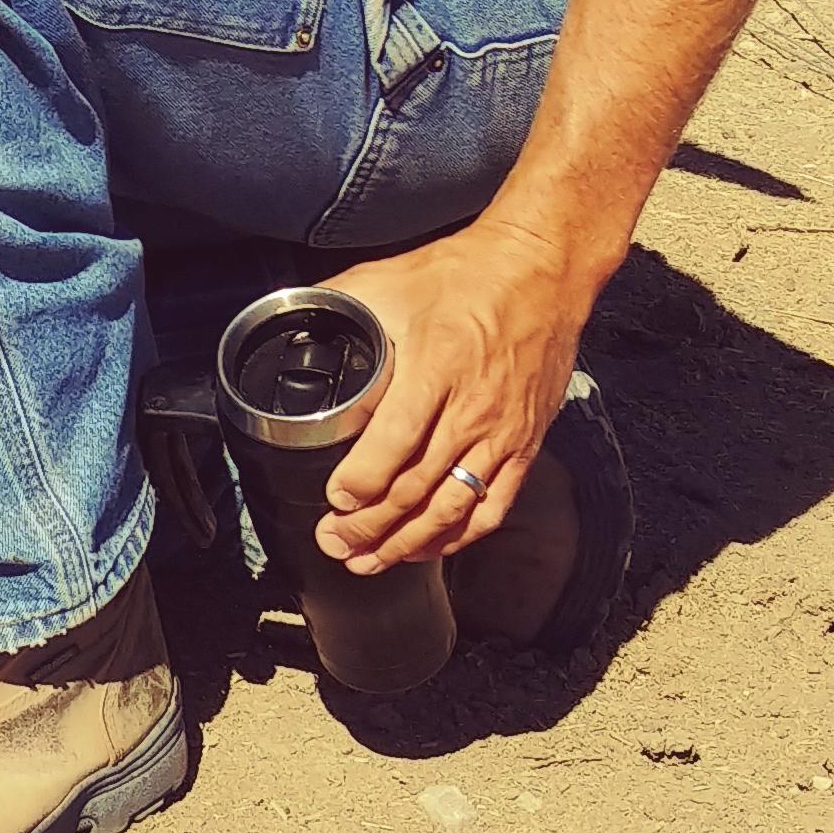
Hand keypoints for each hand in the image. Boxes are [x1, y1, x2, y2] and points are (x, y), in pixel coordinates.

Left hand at [311, 219, 594, 569]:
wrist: (542, 271)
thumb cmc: (466, 274)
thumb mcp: (391, 278)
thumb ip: (339, 304)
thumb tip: (291, 321)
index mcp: (436, 367)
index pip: (394, 443)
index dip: (360, 483)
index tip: (334, 499)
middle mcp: (473, 409)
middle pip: (417, 488)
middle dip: (370, 527)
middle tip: (335, 542)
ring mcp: (503, 433)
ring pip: (452, 509)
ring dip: (408, 544)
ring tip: (370, 561)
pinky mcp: (526, 444)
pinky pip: (493, 507)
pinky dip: (459, 536)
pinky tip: (429, 548)